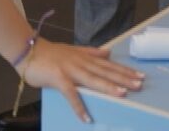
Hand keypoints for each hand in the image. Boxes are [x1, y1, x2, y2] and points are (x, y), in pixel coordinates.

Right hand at [22, 39, 143, 120]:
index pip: (108, 64)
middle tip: (139, 84)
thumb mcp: (73, 50)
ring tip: (123, 94)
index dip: (124, 70)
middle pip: (104, 71)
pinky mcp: (57, 78)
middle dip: (122, 78)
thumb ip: (90, 52)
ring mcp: (69, 69)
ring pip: (92, 79)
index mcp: (85, 57)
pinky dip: (78, 105)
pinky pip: (70, 93)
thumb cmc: (50, 53)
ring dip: (107, 87)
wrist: (28, 50)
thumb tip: (108, 52)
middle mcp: (80, 62)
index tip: (140, 75)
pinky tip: (86, 118)